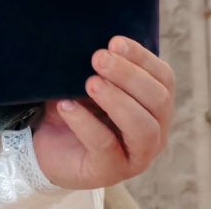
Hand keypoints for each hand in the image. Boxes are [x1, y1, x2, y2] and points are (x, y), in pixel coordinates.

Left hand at [33, 37, 173, 190]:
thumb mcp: (87, 80)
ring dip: (117, 100)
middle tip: (99, 58)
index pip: (163, 77)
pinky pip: (105, 146)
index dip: (142, 57)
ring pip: (143, 127)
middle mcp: (154, 129)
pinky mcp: (110, 170)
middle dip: (129, 75)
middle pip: (158, 100)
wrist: (46, 142)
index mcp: (154, 103)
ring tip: (91, 83)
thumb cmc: (76, 104)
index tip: (115, 41)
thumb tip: (96, 40)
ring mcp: (136, 154)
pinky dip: (85, 122)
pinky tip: (66, 105)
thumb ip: (98, 64)